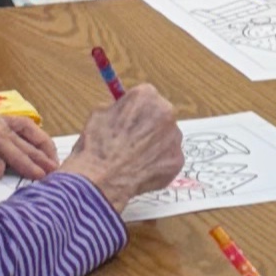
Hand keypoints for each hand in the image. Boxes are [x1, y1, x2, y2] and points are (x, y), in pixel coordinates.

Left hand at [0, 85, 56, 178]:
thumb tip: (0, 169)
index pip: (1, 138)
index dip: (22, 159)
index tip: (41, 174)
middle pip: (14, 133)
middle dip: (36, 153)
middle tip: (58, 172)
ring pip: (14, 130)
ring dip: (34, 146)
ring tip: (53, 162)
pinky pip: (4, 134)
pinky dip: (20, 146)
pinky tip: (33, 155)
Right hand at [63, 83, 183, 208]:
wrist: (103, 178)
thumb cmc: (97, 144)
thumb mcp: (99, 113)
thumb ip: (118, 108)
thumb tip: (123, 109)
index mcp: (146, 96)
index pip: (146, 96)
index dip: (137, 109)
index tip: (130, 118)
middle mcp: (167, 113)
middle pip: (161, 115)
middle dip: (149, 125)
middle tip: (134, 139)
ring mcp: (174, 138)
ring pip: (166, 138)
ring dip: (155, 145)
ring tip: (134, 158)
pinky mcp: (177, 161)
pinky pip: (168, 159)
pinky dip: (157, 164)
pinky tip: (141, 170)